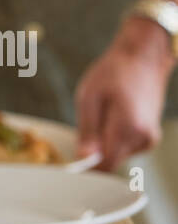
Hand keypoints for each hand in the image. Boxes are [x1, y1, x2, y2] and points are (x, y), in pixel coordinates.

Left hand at [75, 18, 172, 169]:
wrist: (142, 58)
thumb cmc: (114, 72)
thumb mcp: (89, 97)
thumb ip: (87, 132)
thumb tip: (84, 160)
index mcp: (127, 129)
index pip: (105, 166)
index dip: (86, 166)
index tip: (73, 157)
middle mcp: (143, 139)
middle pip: (110, 161)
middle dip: (95, 149)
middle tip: (90, 121)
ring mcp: (149, 139)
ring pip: (118, 154)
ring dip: (105, 141)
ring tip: (105, 113)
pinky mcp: (150, 137)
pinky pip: (126, 147)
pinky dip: (116, 137)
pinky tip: (115, 115)